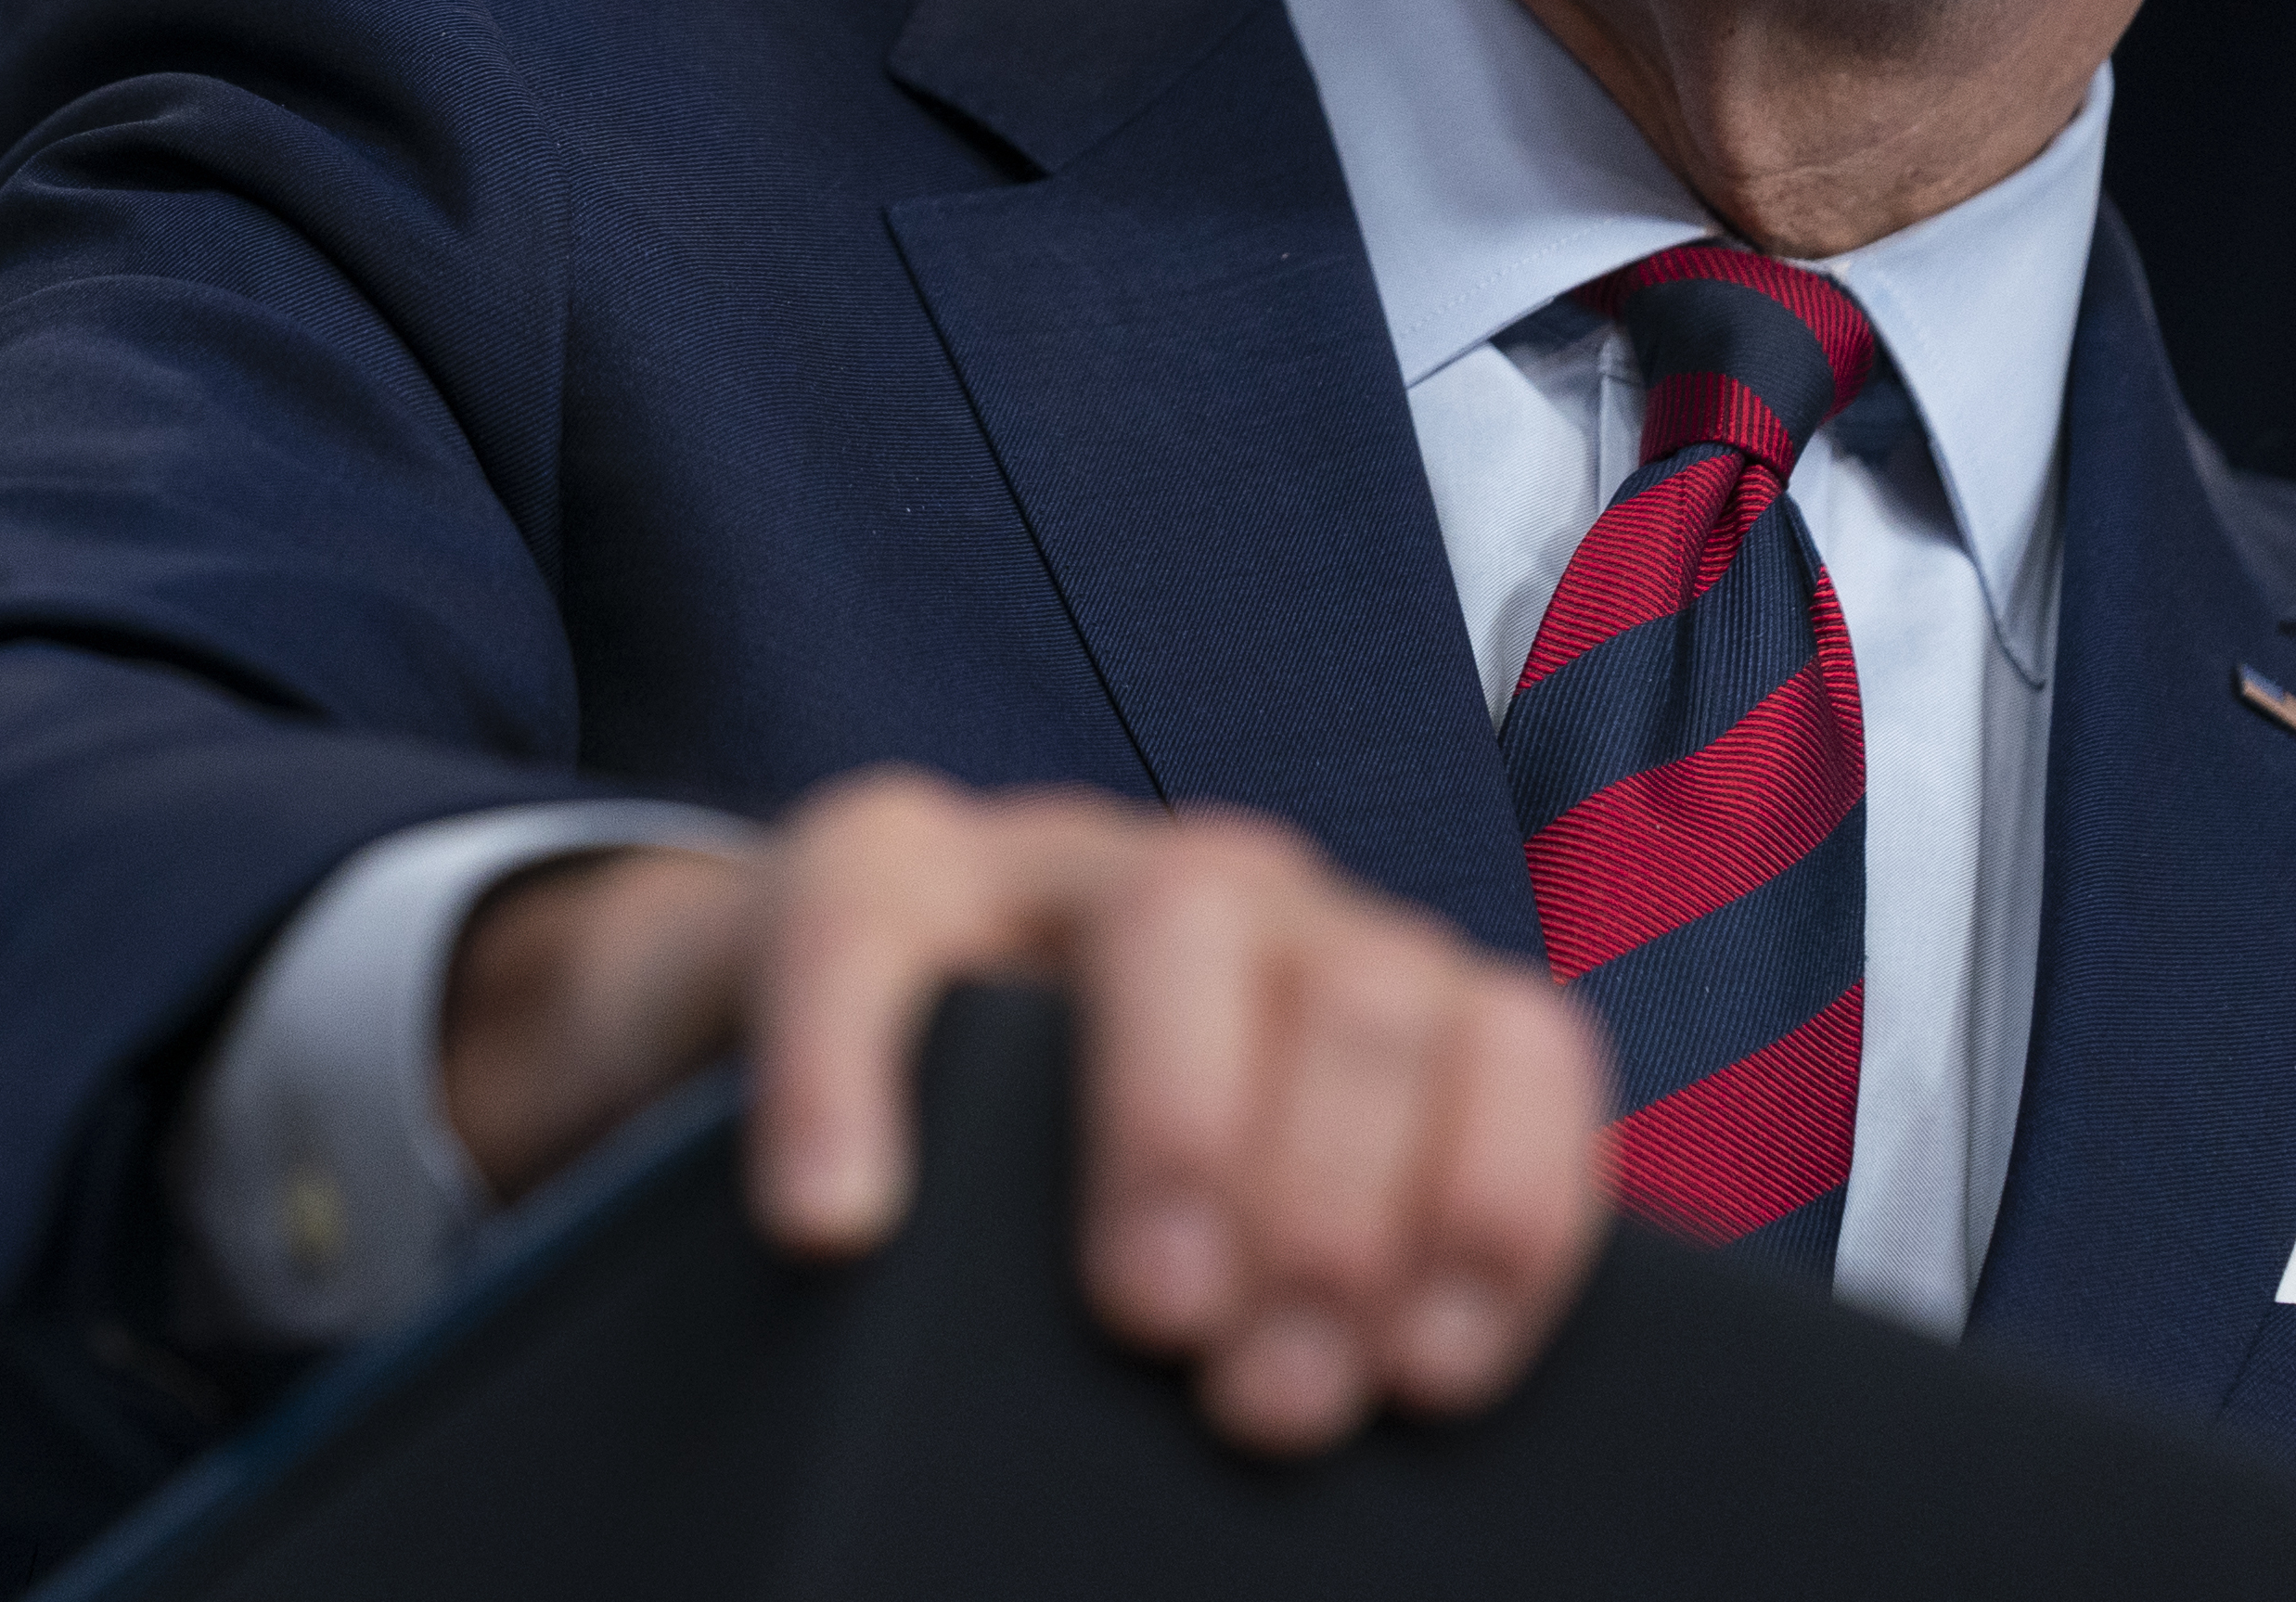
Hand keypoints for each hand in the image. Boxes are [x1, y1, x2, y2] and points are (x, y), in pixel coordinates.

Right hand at [439, 769, 1611, 1452]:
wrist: (788, 1048)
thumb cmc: (1040, 1194)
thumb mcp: (1216, 1236)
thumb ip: (1321, 1296)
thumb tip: (1394, 1430)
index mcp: (1354, 993)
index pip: (1507, 1041)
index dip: (1501, 1203)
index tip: (1427, 1376)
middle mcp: (1238, 904)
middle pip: (1363, 980)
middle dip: (1340, 1204)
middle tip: (1265, 1397)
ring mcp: (1052, 864)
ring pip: (1175, 913)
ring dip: (1182, 1120)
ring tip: (1145, 1311)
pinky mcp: (864, 869)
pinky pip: (864, 928)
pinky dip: (855, 1073)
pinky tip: (842, 1220)